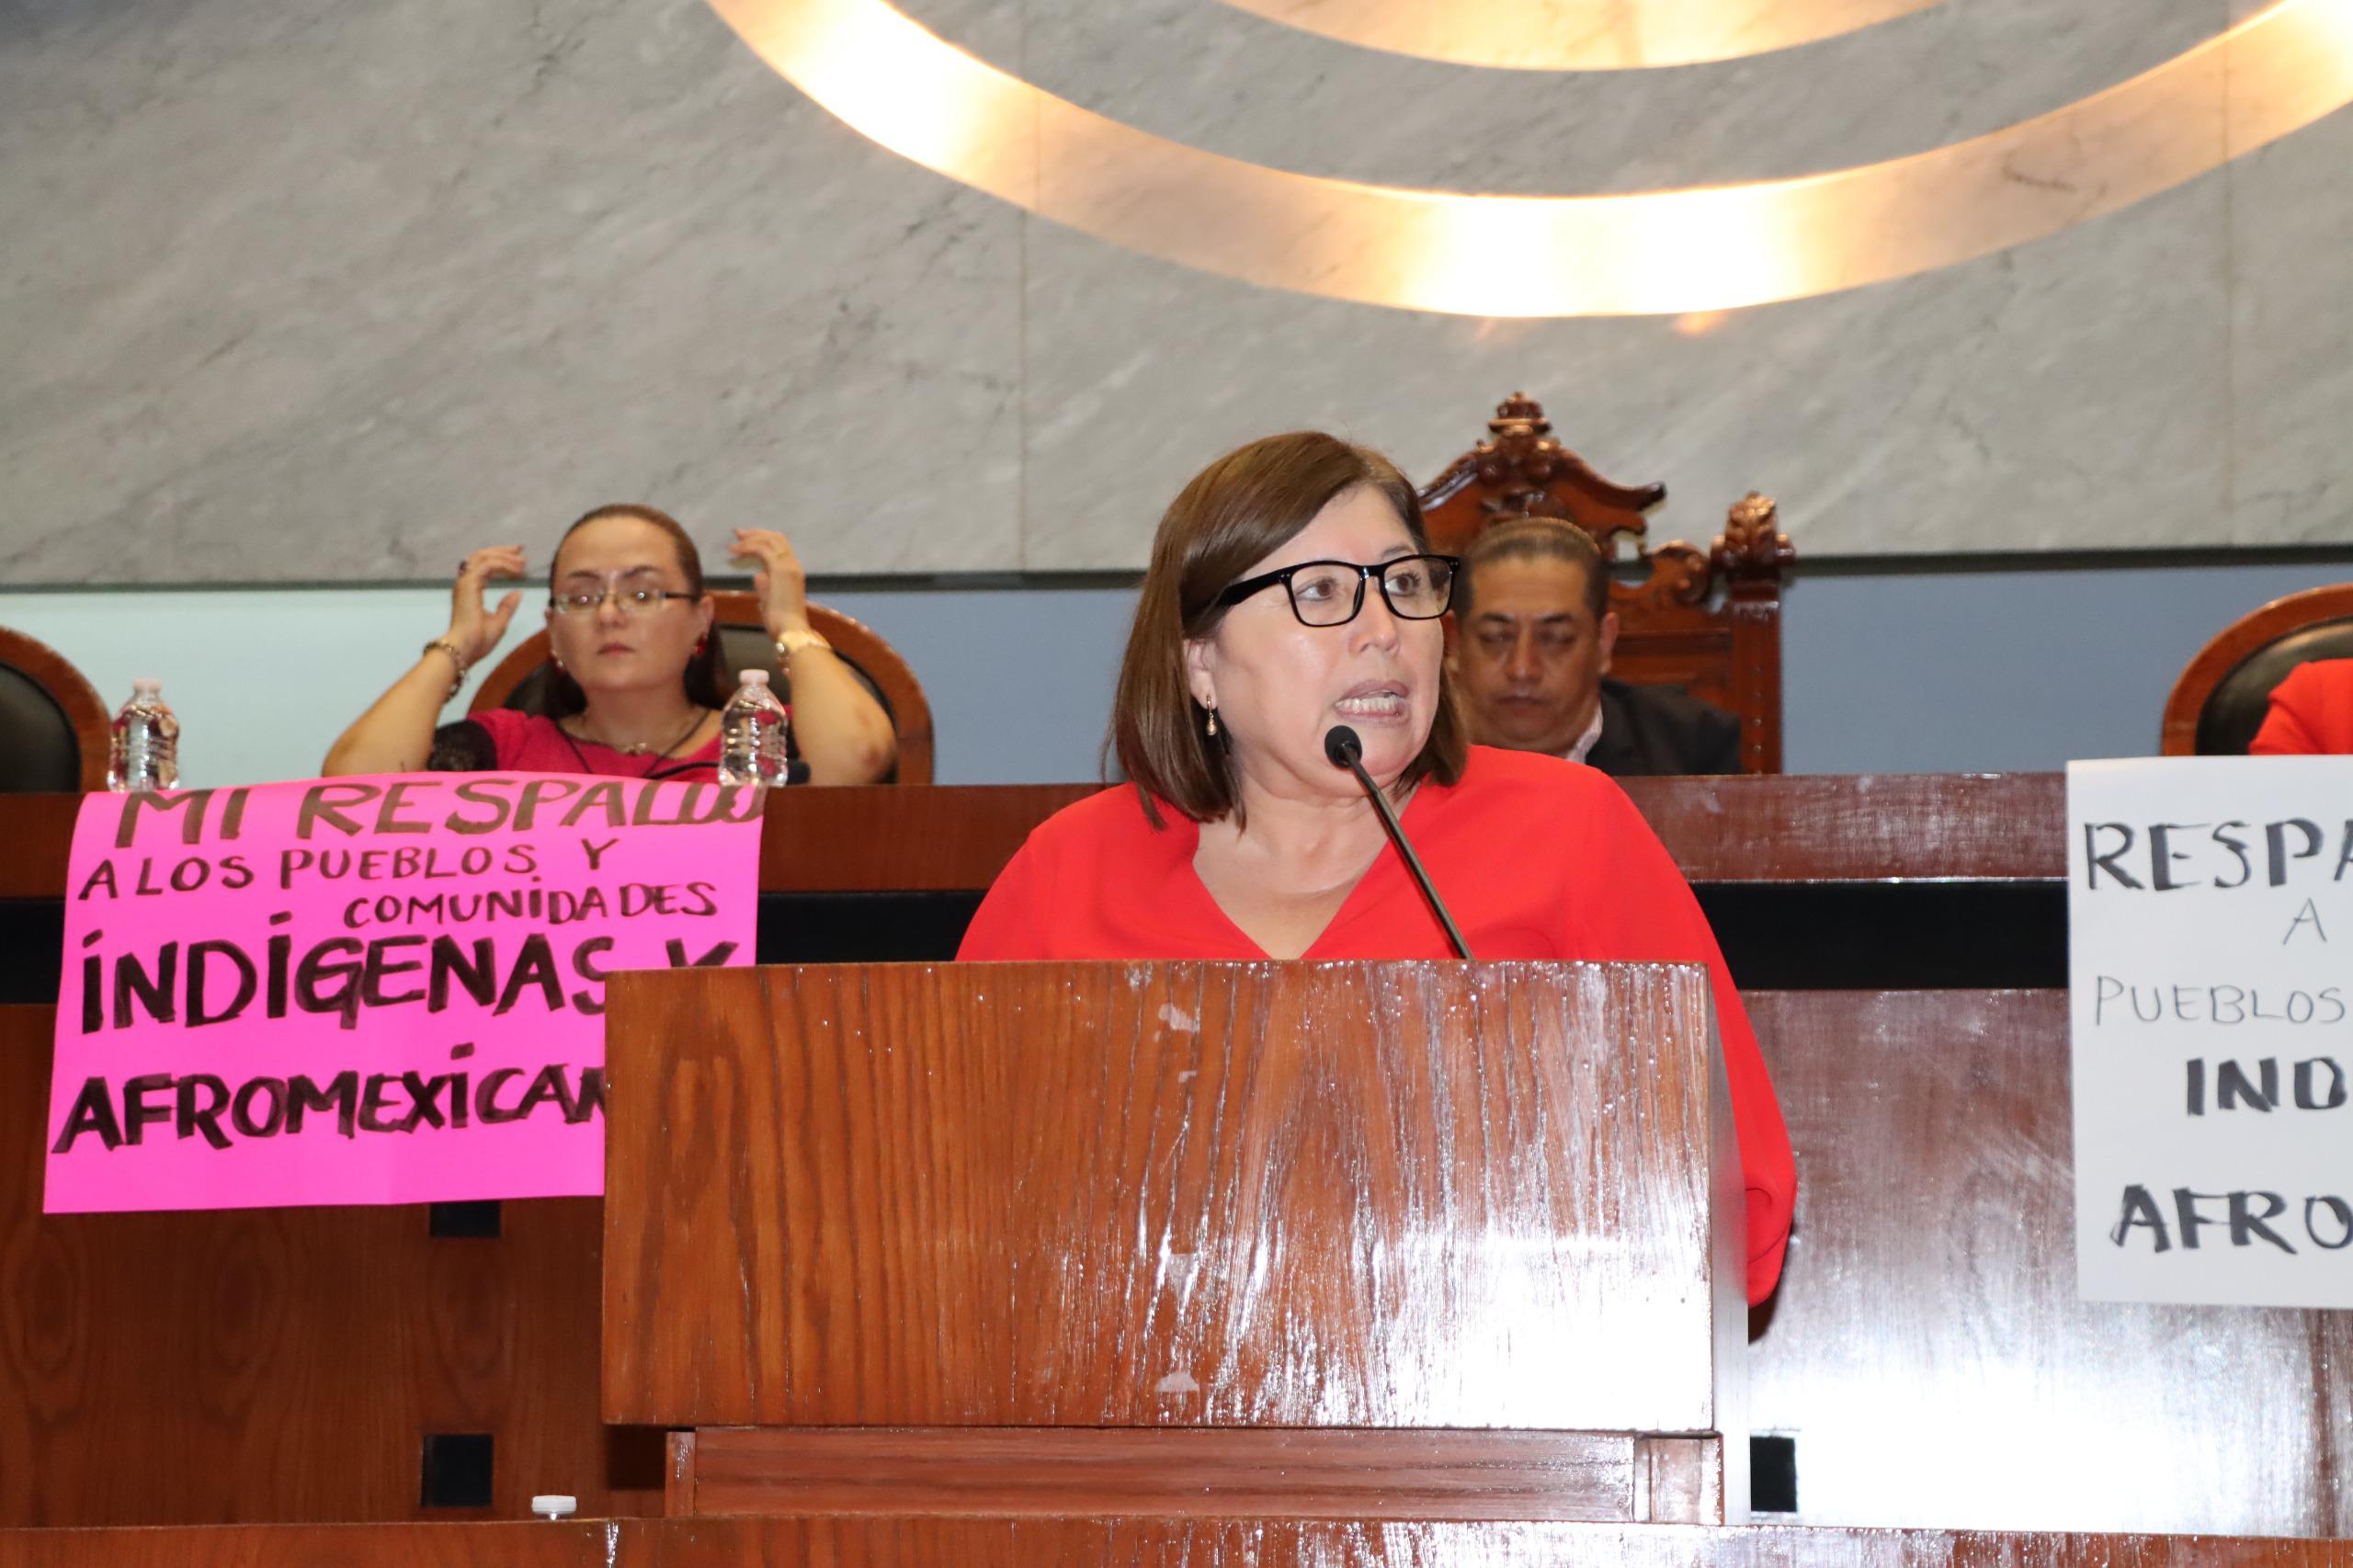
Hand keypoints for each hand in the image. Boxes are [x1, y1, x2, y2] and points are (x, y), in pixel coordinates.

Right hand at [448, 545, 526, 664]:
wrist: (465, 648)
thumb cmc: (478, 641)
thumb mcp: (499, 622)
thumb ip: (507, 607)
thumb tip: (518, 592)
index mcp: (470, 590)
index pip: (484, 566)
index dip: (501, 559)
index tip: (518, 558)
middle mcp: (465, 583)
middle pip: (482, 556)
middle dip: (502, 551)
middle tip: (521, 550)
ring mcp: (465, 582)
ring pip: (484, 557)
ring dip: (505, 556)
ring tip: (523, 562)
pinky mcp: (469, 584)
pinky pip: (488, 565)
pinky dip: (503, 564)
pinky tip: (516, 570)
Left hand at [731, 527, 809, 637]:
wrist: (790, 630)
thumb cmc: (781, 623)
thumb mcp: (770, 601)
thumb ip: (765, 587)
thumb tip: (757, 576)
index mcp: (793, 571)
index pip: (779, 547)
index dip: (762, 540)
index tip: (745, 540)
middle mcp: (793, 564)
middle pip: (776, 537)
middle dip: (756, 533)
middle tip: (738, 534)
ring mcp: (789, 566)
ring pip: (770, 540)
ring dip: (750, 538)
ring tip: (734, 542)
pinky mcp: (780, 569)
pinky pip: (762, 549)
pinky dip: (748, 547)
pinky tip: (736, 551)